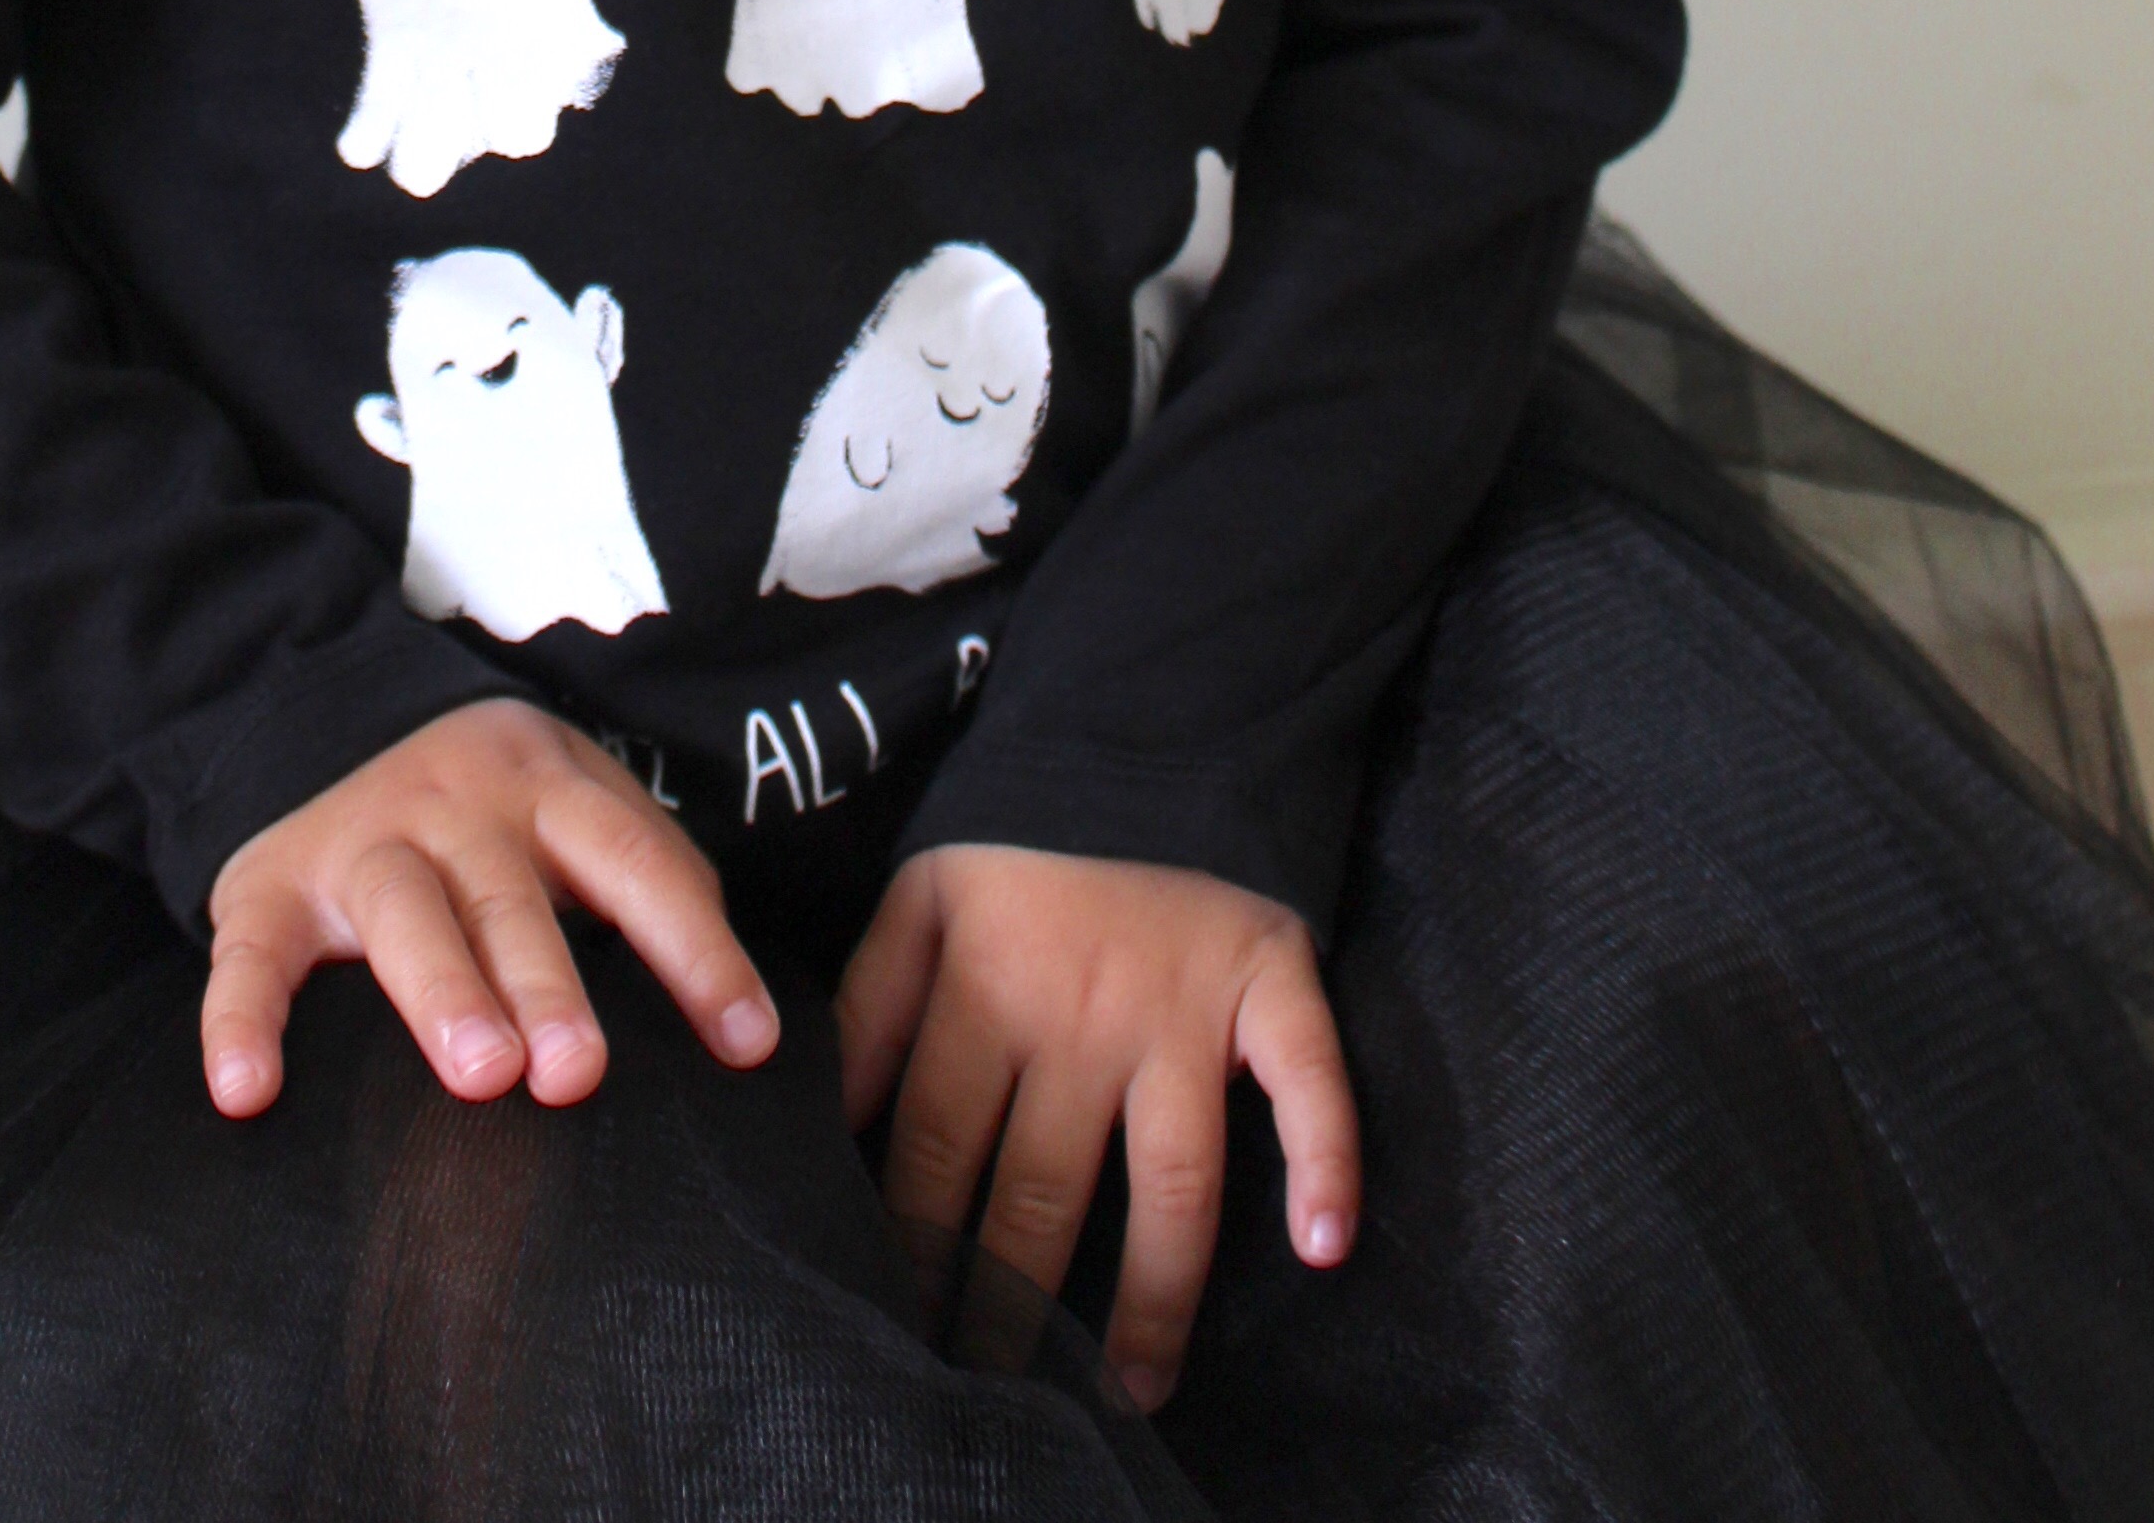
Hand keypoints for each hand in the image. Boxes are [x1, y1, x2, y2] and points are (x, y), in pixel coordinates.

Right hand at [203, 697, 778, 1118]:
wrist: (328, 720)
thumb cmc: (495, 814)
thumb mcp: (579, 812)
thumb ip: (656, 886)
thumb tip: (745, 1025)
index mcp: (547, 787)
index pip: (634, 862)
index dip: (694, 951)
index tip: (745, 1044)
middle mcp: (455, 808)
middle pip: (511, 896)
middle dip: (548, 983)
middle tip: (580, 1074)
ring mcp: (358, 842)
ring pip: (404, 913)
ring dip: (442, 992)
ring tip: (482, 1076)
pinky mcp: (267, 890)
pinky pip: (249, 956)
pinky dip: (241, 1022)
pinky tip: (247, 1093)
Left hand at [837, 842, 1356, 1412]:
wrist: (1140, 763)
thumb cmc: (1020, 869)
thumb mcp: (919, 909)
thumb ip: (867, 1013)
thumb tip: (825, 1124)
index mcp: (984, 982)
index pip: (939, 1146)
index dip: (918, 1243)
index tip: (906, 1326)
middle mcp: (1083, 1007)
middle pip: (1046, 1190)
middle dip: (1017, 1304)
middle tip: (1003, 1388)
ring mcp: (1183, 1005)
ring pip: (1172, 1178)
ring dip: (1155, 1296)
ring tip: (1135, 1391)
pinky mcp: (1271, 986)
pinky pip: (1309, 1081)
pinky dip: (1327, 1159)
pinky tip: (1321, 1246)